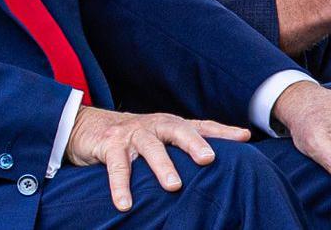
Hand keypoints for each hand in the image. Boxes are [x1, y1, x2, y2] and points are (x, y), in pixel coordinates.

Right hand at [64, 107, 250, 211]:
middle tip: (208, 159)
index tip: (243, 138)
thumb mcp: (162, 137)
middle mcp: (154, 126)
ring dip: (162, 166)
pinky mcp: (110, 145)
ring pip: (150, 148)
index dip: (222, 132)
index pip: (200, 126)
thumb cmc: (135, 137)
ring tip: (174, 186)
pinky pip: (117, 167)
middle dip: (193, 143)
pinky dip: (120, 187)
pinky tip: (125, 204)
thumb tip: (236, 143)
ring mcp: (132, 135)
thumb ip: (191, 142)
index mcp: (170, 125)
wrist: (87, 125)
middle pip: (177, 130)